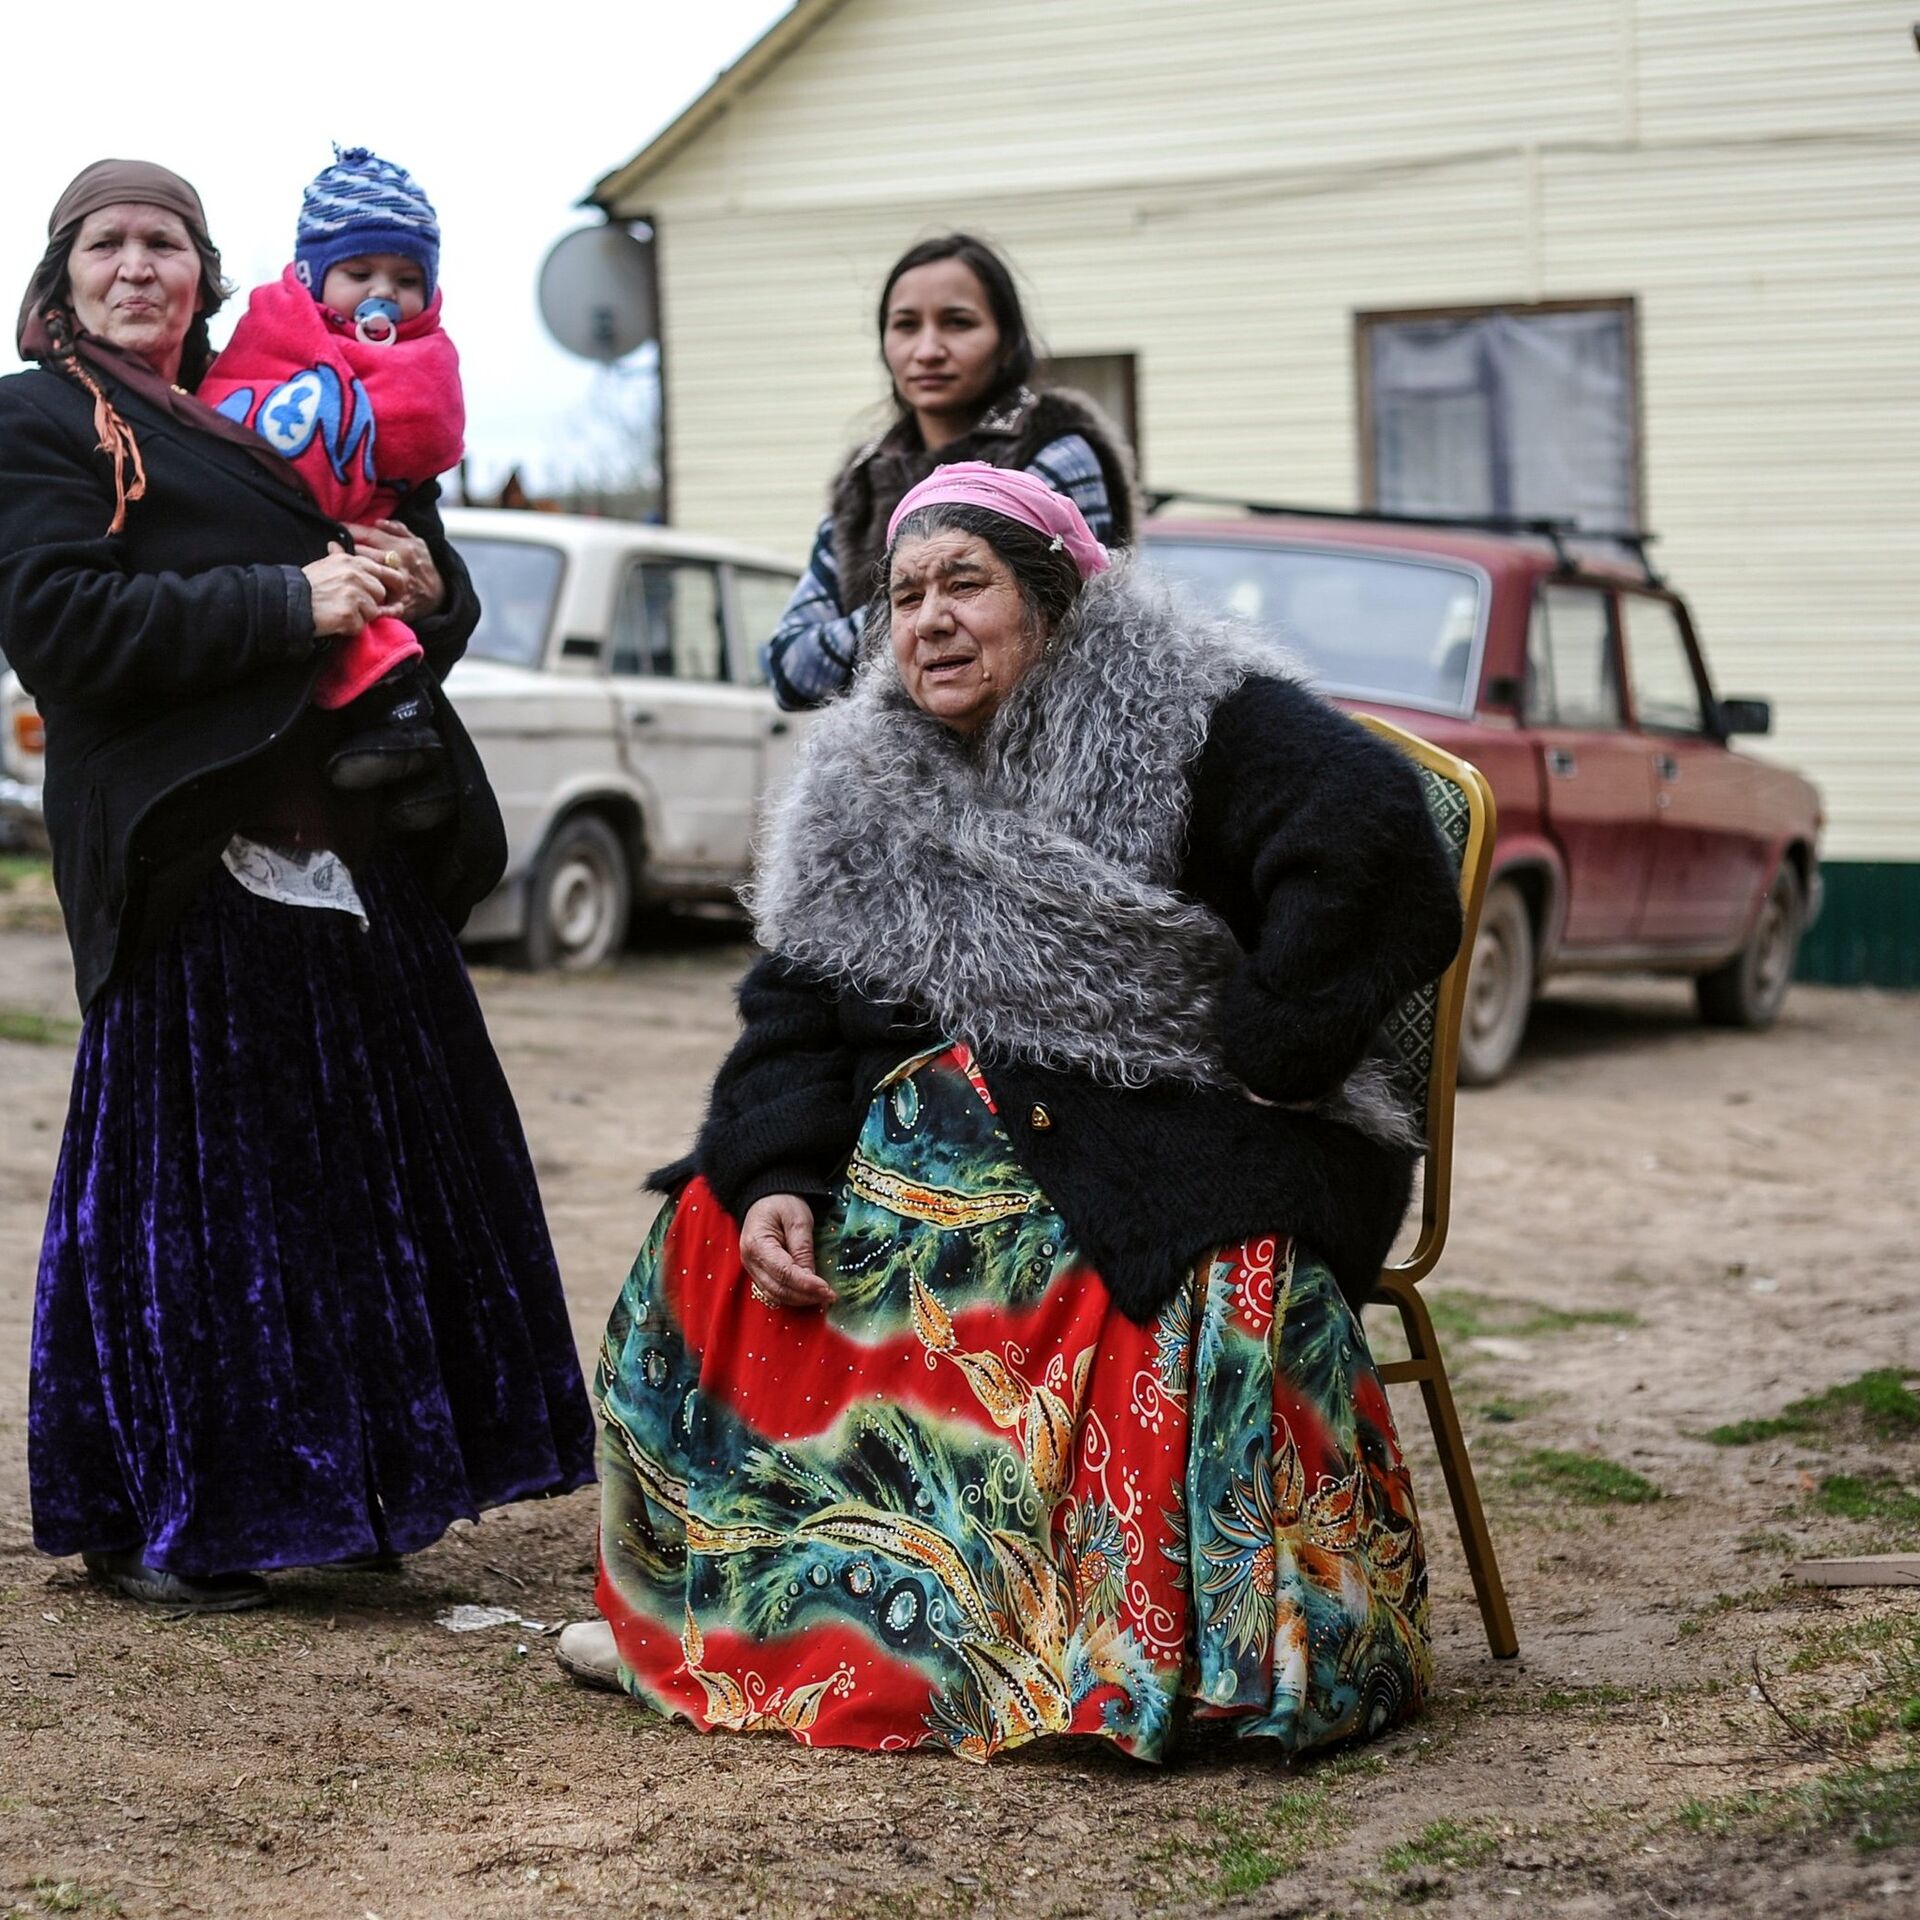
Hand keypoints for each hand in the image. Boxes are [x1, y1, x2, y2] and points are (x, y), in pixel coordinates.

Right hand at [303, 542, 405, 637]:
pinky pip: (360, 626)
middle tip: (350, 604)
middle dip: (370, 602)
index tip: (392, 594)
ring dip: (360, 616)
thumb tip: (336, 546)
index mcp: (352, 561)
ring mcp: (353, 594)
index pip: (386, 571)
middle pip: (380, 593)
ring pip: (373, 611)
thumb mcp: (323, 564)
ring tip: (339, 611)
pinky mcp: (348, 614)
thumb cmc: (307, 585)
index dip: (391, 584)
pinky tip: (335, 621)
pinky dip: (349, 628)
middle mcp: (355, 575)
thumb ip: (338, 557)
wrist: (288, 603)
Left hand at [346, 519, 443, 623]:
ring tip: (342, 567)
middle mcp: (399, 565)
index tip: (338, 527)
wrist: (438, 595)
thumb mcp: (417, 542)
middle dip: (346, 550)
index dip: (350, 530)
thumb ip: (397, 529)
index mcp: (402, 547)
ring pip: (366, 574)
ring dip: (352, 571)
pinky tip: (357, 593)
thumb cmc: (422, 565)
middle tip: (335, 548)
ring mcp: (398, 585)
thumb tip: (377, 522)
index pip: (369, 534)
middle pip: (363, 554)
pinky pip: (378, 601)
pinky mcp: (398, 604)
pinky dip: (367, 597)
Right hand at [738, 1194, 834, 1309]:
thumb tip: (812, 1279)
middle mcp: (750, 1261)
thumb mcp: (798, 1220)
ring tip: (823, 1297)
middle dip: (806, 1296)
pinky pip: (773, 1290)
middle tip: (830, 1297)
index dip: (807, 1285)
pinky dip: (791, 1296)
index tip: (828, 1290)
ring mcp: (751, 1268)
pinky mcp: (757, 1272)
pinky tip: (808, 1294)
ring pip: (775, 1294)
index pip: (784, 1272)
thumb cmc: (781, 1202)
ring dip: (800, 1300)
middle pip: (778, 1289)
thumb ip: (803, 1249)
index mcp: (757, 1244)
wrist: (764, 1197)